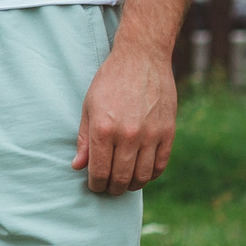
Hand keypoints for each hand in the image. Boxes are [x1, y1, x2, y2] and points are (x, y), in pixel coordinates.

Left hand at [71, 41, 175, 194]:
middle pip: (121, 178)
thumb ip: (84, 139)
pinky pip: (160, 165)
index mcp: (104, 129)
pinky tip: (143, 172)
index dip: (96, 184)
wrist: (141, 58)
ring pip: (142, 176)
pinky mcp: (168, 132)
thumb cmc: (110, 81)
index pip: (99, 172)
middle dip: (113, 188)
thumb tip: (78, 166)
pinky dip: (151, 175)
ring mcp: (151, 135)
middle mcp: (128, 135)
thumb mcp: (89, 106)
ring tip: (125, 182)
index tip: (95, 185)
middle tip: (109, 188)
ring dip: (132, 185)